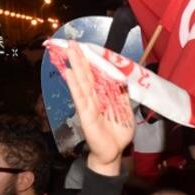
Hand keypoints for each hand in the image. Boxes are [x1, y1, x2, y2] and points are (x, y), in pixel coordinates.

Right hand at [61, 42, 133, 174]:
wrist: (114, 152)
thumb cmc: (118, 132)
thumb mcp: (125, 110)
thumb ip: (122, 94)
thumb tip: (121, 78)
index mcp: (103, 96)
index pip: (96, 75)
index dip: (91, 61)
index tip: (86, 47)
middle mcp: (94, 98)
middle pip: (86, 75)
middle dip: (80, 58)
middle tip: (73, 41)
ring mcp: (88, 105)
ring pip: (82, 82)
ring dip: (75, 65)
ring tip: (69, 50)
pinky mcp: (86, 115)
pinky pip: (80, 97)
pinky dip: (74, 85)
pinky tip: (69, 72)